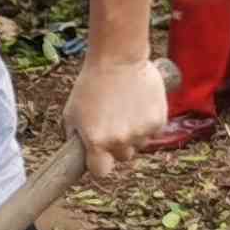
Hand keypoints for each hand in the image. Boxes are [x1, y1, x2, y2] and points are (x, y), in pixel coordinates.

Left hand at [66, 56, 173, 178]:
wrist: (118, 58)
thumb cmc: (90, 85)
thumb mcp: (71, 113)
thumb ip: (75, 139)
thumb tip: (80, 156)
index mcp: (97, 141)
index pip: (101, 171)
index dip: (99, 163)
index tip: (99, 154)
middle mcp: (120, 141)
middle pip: (122, 157)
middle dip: (117, 145)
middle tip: (112, 121)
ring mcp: (141, 132)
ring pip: (139, 144)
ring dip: (133, 132)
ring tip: (124, 108)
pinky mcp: (158, 121)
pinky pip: (152, 131)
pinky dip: (147, 121)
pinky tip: (138, 103)